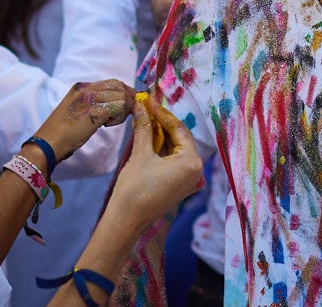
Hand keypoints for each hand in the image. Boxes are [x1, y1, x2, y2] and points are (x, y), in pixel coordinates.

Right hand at [33, 79, 135, 165]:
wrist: (47, 144)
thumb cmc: (63, 132)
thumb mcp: (78, 109)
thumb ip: (94, 102)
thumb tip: (118, 102)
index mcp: (82, 86)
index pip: (113, 82)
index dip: (124, 93)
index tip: (126, 106)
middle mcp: (86, 88)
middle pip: (120, 87)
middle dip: (126, 101)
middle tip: (119, 116)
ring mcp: (90, 98)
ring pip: (123, 97)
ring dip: (122, 112)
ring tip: (108, 122)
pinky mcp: (94, 110)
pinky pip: (120, 108)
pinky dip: (118, 118)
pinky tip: (105, 125)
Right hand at [106, 98, 203, 231]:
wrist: (125, 222)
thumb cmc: (133, 189)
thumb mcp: (140, 154)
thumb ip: (144, 128)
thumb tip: (141, 106)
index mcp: (192, 162)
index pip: (179, 129)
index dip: (162, 113)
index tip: (149, 100)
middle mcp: (196, 170)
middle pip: (179, 139)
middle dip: (162, 123)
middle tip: (146, 108)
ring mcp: (190, 179)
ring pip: (176, 149)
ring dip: (161, 136)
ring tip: (145, 119)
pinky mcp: (181, 186)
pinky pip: (174, 161)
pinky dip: (162, 150)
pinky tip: (149, 138)